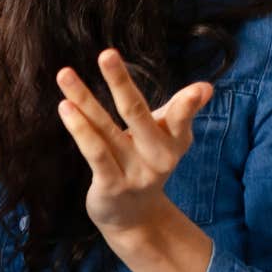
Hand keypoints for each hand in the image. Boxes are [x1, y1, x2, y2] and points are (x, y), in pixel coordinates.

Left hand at [55, 49, 215, 271]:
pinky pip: (94, 152)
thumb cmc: (148, 163)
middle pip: (137, 113)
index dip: (188, 104)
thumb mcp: (168, 137)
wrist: (134, 218)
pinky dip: (79, 130)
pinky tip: (65, 107)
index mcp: (176, 142)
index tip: (200, 89)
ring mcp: (133, 173)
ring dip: (84, 100)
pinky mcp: (110, 185)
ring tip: (65, 75)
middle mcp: (157, 157)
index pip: (180, 118)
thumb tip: (206, 86)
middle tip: (106, 53)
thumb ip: (181, 110)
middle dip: (121, 82)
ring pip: (105, 129)